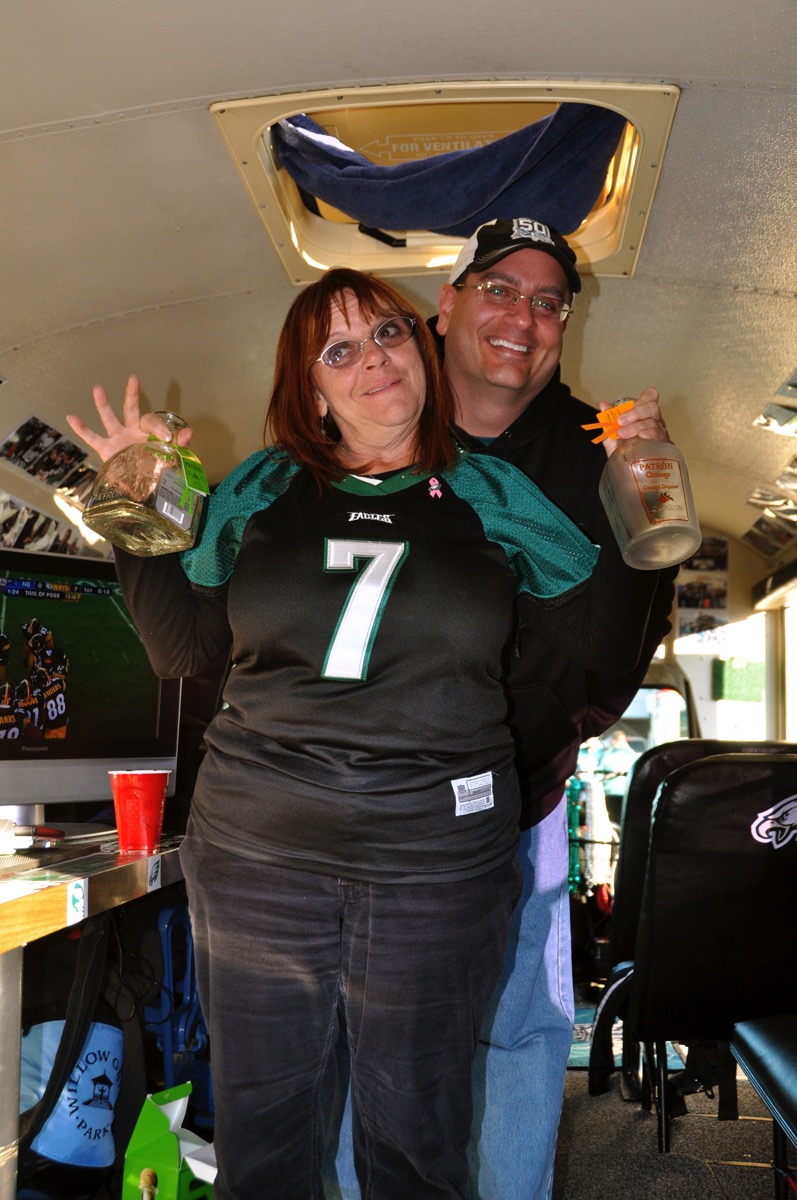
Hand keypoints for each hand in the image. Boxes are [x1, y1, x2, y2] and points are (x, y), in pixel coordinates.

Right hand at [66, 375, 193, 462]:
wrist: (145, 491)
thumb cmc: (158, 473)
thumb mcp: (172, 459)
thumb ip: (180, 445)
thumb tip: (189, 431)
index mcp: (149, 434)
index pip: (152, 422)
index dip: (159, 428)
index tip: (167, 439)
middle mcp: (132, 433)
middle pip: (131, 410)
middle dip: (132, 395)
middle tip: (133, 379)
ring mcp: (118, 439)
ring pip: (109, 418)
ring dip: (103, 404)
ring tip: (98, 388)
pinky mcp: (106, 450)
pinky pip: (92, 438)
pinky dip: (82, 429)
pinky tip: (71, 417)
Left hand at [600, 388, 667, 457]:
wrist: (628, 472)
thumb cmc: (623, 451)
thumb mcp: (613, 435)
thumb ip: (609, 420)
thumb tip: (603, 404)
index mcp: (643, 415)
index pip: (651, 397)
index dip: (645, 396)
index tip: (630, 404)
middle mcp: (654, 421)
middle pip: (652, 407)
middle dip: (635, 413)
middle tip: (620, 422)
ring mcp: (660, 432)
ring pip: (652, 422)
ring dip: (635, 426)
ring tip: (622, 434)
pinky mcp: (663, 446)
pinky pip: (658, 435)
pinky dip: (648, 434)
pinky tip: (640, 437)